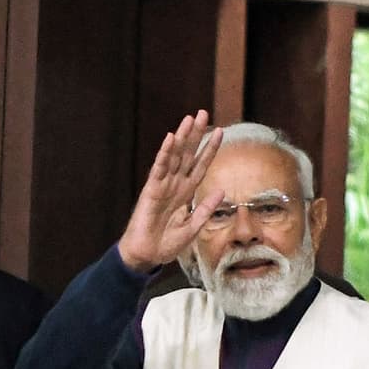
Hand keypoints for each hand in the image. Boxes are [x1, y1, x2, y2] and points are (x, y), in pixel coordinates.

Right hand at [117, 110, 224, 272]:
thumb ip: (205, 209)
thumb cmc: (166, 244)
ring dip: (182, 137)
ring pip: (174, 156)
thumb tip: (222, 191)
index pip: (201, 165)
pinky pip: (159, 169)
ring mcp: (162, 186)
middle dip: (196, 134)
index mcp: (186, 193)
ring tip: (189, 118)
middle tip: (203, 112)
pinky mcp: (151, 191)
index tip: (221, 131)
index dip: (210, 149)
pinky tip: (170, 139)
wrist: (147, 255)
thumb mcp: (193, 228)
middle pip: (188, 154)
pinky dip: (164, 154)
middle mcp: (175, 185)